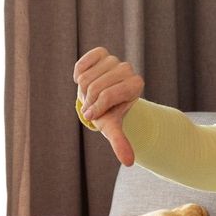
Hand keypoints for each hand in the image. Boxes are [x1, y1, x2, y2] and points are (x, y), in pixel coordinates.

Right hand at [74, 47, 142, 165]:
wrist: (100, 98)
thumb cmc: (108, 114)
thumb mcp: (112, 128)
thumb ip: (120, 143)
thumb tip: (129, 162)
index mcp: (136, 85)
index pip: (109, 95)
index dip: (96, 107)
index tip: (92, 115)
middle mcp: (128, 69)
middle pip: (96, 86)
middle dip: (89, 100)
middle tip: (91, 106)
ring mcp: (114, 60)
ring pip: (87, 76)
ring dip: (83, 88)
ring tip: (89, 93)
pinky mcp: (101, 53)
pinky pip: (84, 61)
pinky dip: (79, 71)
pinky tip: (83, 78)